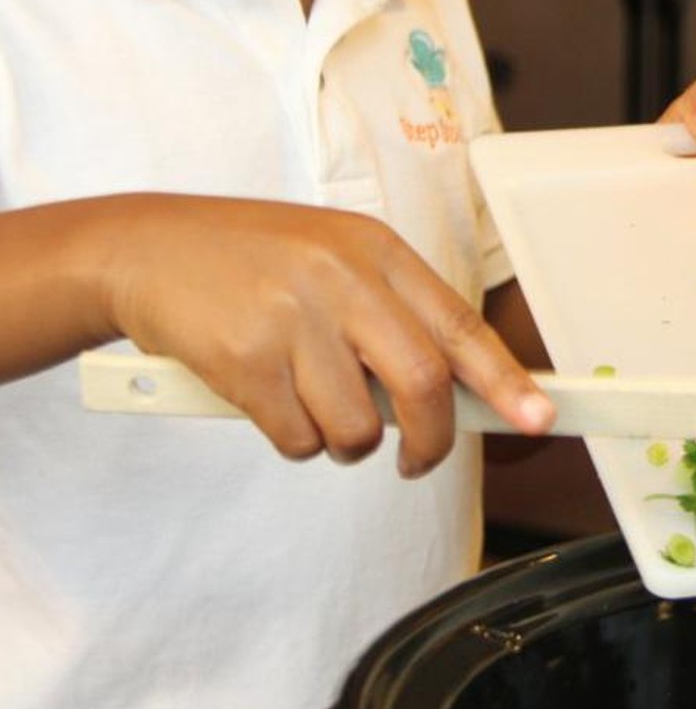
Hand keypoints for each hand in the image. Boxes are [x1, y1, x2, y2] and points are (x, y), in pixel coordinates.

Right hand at [95, 195, 554, 475]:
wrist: (141, 248)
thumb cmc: (251, 261)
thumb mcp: (334, 259)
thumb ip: (393, 315)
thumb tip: (456, 394)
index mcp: (376, 251)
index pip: (459, 326)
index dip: (506, 380)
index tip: (540, 418)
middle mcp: (341, 279)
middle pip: (423, 384)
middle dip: (430, 440)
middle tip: (417, 460)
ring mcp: (292, 318)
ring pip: (359, 427)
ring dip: (347, 444)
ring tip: (315, 409)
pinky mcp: (245, 360)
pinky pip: (300, 439)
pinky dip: (297, 442)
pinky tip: (269, 402)